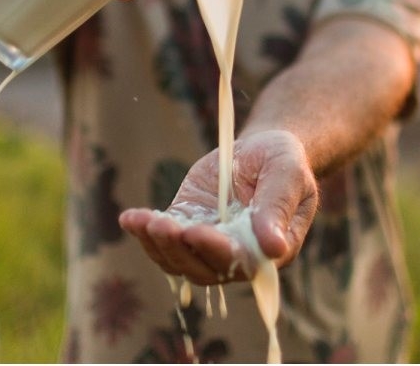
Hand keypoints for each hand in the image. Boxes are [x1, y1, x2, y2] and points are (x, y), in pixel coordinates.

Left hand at [119, 130, 318, 284]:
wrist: (263, 150)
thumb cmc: (284, 161)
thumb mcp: (288, 173)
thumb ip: (279, 205)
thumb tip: (274, 249)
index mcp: (270, 250)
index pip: (242, 262)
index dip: (217, 251)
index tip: (196, 232)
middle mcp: (238, 256)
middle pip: (205, 268)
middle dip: (180, 249)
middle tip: (163, 225)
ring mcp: (209, 244)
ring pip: (179, 260)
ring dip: (158, 244)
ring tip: (143, 221)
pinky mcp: (187, 228)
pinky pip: (163, 240)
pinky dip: (144, 232)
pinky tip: (130, 218)